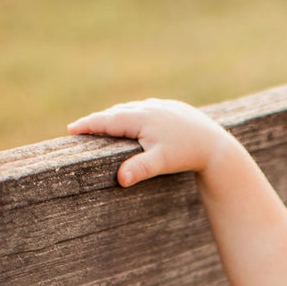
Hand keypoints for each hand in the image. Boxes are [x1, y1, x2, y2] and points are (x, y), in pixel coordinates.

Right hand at [67, 98, 233, 186]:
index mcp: (140, 118)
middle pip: (116, 113)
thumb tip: (120, 180)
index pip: (107, 121)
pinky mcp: (172, 108)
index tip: (71, 130)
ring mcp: (160, 106)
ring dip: (116, 116)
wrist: (215, 145)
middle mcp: (147, 107)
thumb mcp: (161, 162)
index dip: (88, 125)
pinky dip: (134, 116)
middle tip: (80, 128)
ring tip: (103, 124)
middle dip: (99, 120)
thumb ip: (140, 169)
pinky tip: (134, 121)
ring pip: (132, 110)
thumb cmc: (186, 154)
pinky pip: (146, 110)